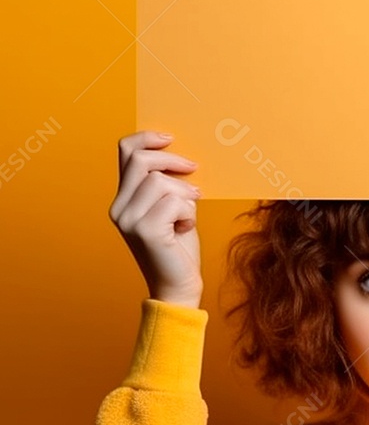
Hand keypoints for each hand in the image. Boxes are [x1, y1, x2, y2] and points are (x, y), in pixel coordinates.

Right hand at [108, 131, 203, 306]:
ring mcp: (128, 219)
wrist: (178, 286)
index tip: (170, 139)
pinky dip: (188, 212)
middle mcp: (119, 208)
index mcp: (123, 199)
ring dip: (184, 194)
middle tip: (194, 170)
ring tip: (187, 215)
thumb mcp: (171, 209)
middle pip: (142, 161)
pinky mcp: (145, 230)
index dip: (147, 138)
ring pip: (161, 182)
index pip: (125, 152)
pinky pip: (174, 202)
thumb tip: (180, 156)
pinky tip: (185, 227)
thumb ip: (166, 185)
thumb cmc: (178, 248)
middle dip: (172, 161)